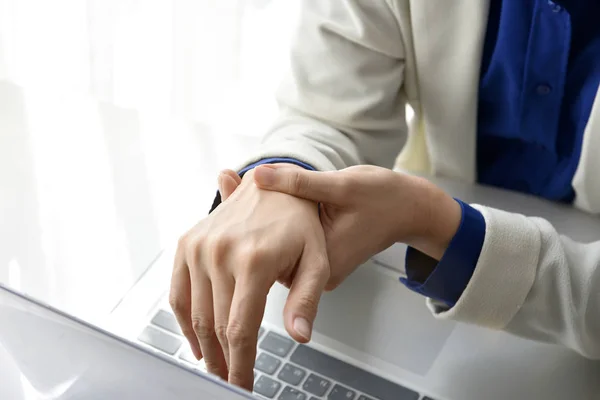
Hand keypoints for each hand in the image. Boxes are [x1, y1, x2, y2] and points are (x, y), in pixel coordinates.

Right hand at [169, 167, 329, 389]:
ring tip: (216, 366)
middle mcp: (219, 252)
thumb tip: (300, 336)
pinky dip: (184, 321)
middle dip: (224, 361)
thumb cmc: (300, 224)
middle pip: (216, 326)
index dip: (241, 365)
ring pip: (194, 314)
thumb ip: (306, 299)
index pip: (241, 328)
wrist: (276, 185)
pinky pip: (178, 292)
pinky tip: (197, 340)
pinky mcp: (187, 243)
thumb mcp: (316, 260)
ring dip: (203, 347)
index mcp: (253, 259)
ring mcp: (199, 246)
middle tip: (231, 382)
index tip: (243, 386)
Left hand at [253, 164, 461, 288]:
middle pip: (269, 251)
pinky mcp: (320, 256)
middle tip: (233, 183)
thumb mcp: (340, 185)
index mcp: (321, 265)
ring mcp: (319, 267)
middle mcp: (317, 274)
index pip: (268, 255)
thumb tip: (256, 175)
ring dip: (263, 217)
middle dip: (251, 218)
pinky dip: (278, 218)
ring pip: (278, 245)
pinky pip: (290, 239)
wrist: (410, 208)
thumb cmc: (382, 197)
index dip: (247, 221)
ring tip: (245, 185)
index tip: (231, 191)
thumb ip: (298, 182)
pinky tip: (266, 193)